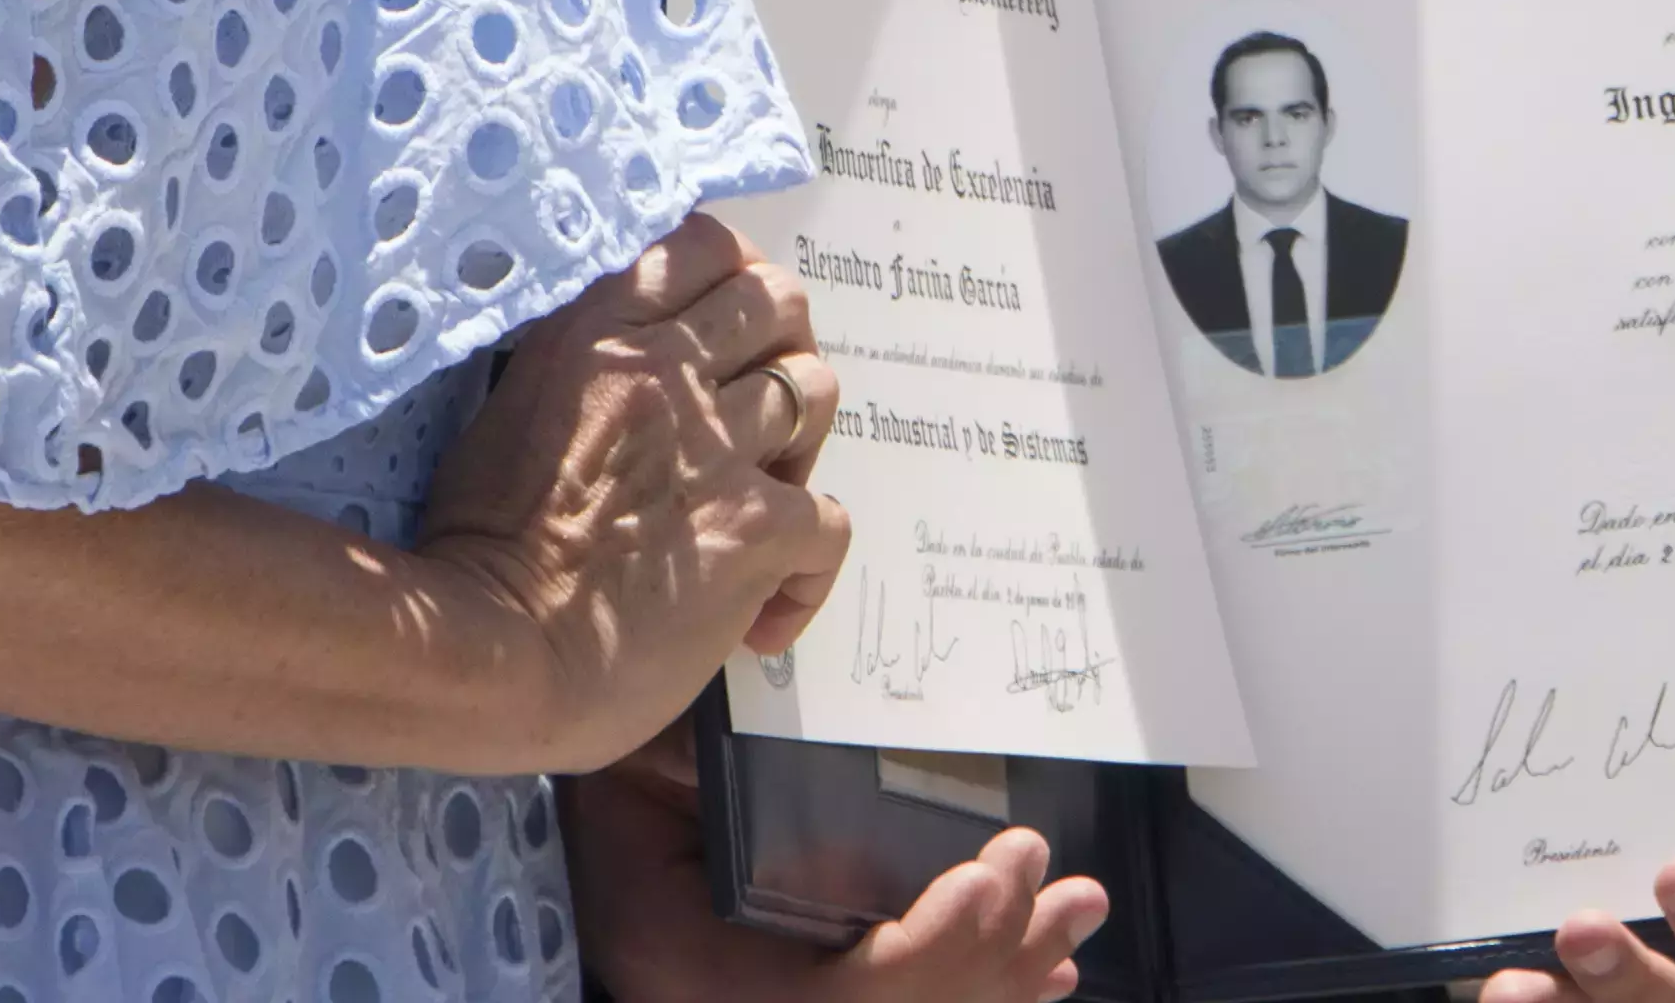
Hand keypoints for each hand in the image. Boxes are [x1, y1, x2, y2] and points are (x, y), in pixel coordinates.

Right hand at [416, 216, 850, 774]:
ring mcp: (717, 447)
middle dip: (780, 341)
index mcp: (596, 334)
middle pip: (776, 302)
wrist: (488, 651)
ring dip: (800, 439)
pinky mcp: (755, 529)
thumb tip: (627, 367)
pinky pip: (830, 521)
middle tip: (757, 401)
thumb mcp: (508, 410)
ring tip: (765, 492)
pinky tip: (768, 607)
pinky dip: (809, 566)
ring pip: (815, 389)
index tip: (726, 321)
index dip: (732, 275)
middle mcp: (665, 370)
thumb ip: (579, 369)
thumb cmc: (471, 550)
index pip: (702, 245)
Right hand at [563, 736, 1105, 1002]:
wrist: (596, 846)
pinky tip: (1050, 974)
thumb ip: (699, 759)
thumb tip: (771, 702)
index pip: (847, 997)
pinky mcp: (829, 992)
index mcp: (713, 973)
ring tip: (1077, 914)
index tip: (987, 879)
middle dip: (997, 958)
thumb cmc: (612, 800)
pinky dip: (995, 992)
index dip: (928, 954)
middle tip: (1063, 887)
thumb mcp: (637, 780)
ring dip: (1014, 975)